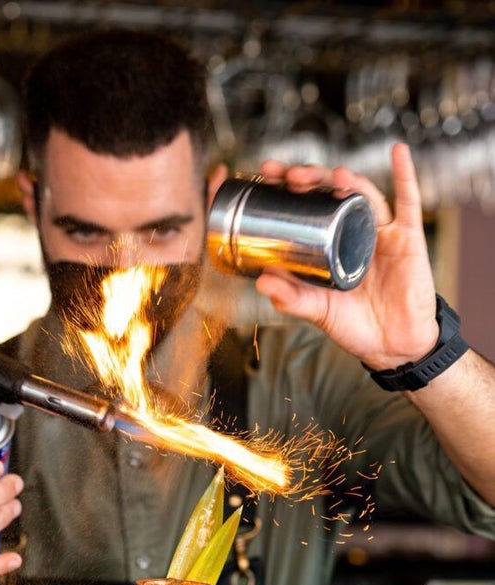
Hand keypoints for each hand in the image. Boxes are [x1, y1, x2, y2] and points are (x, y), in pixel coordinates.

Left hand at [254, 142, 438, 370]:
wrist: (394, 347)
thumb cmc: (356, 327)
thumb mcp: (318, 312)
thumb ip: (292, 299)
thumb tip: (261, 282)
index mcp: (329, 245)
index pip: (306, 208)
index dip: (288, 190)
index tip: (267, 176)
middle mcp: (352, 233)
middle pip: (331, 194)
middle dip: (310, 179)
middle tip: (287, 174)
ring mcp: (380, 233)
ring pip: (364, 195)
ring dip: (347, 180)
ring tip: (331, 175)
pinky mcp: (408, 238)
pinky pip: (408, 202)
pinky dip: (405, 175)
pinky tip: (398, 152)